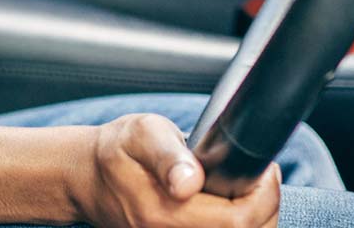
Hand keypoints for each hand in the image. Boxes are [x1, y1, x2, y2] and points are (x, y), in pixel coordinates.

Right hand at [69, 113, 281, 227]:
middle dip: (265, 209)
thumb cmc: (117, 152)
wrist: (88, 179)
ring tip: (252, 191)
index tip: (265, 169)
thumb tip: (188, 182)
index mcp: (162, 214)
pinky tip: (236, 208)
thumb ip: (167, 155)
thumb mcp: (140, 134)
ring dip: (254, 221)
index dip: (264, 196)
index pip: (238, 222)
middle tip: (263, 178)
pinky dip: (237, 226)